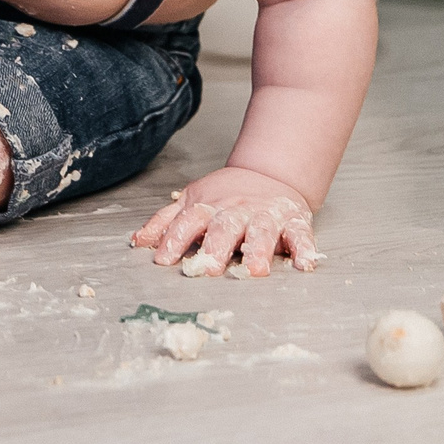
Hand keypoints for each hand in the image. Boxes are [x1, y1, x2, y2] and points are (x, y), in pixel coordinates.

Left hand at [132, 167, 322, 276]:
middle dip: (216, 247)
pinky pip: (300, 235)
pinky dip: (304, 249)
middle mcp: (236, 210)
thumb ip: (167, 223)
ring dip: (258, 250)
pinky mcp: (294, 221)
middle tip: (209, 269)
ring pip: (261, 231)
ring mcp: (265, 215)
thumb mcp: (193, 202)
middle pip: (224, 227)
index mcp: (209, 206)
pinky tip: (304, 264)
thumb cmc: (226, 196)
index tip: (163, 260)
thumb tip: (138, 241)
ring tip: (255, 269)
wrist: (269, 174)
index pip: (188, 222)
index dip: (174, 239)